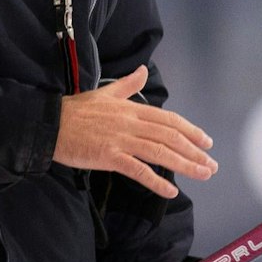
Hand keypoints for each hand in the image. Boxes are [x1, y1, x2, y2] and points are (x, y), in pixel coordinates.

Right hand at [53, 66, 215, 198]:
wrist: (50, 124)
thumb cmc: (76, 111)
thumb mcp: (105, 93)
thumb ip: (127, 85)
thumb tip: (143, 70)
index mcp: (132, 109)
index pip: (169, 120)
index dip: (191, 131)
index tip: (207, 142)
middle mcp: (131, 123)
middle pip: (170, 137)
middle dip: (194, 151)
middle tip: (211, 165)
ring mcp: (121, 140)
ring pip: (160, 153)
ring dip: (185, 165)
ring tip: (202, 175)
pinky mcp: (109, 156)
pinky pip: (138, 170)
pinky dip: (156, 181)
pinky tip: (170, 191)